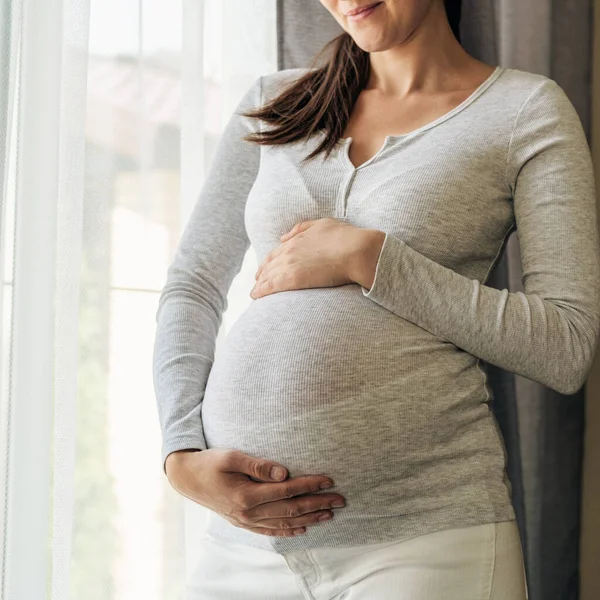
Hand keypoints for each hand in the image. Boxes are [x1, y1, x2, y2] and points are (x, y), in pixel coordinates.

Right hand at [165, 448, 345, 536]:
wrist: (187, 478)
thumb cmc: (210, 463)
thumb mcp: (232, 456)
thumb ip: (258, 465)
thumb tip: (283, 472)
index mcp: (247, 495)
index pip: (287, 491)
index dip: (309, 485)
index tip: (328, 480)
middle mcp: (249, 513)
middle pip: (291, 509)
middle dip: (318, 504)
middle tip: (340, 499)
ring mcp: (246, 521)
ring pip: (284, 523)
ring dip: (309, 519)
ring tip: (329, 514)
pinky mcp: (243, 522)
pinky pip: (270, 531)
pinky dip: (288, 531)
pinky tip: (302, 529)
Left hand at [250, 217, 383, 298]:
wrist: (356, 251)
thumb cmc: (346, 238)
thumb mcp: (323, 225)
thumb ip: (302, 228)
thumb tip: (284, 236)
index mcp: (296, 239)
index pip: (275, 252)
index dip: (268, 262)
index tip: (264, 269)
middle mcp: (289, 251)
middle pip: (269, 265)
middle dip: (261, 274)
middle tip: (257, 283)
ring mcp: (290, 264)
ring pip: (267, 276)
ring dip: (259, 285)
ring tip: (254, 293)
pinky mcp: (293, 279)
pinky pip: (270, 286)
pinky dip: (260, 291)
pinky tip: (255, 296)